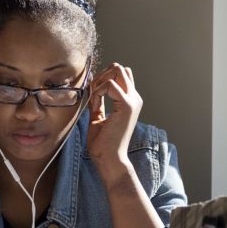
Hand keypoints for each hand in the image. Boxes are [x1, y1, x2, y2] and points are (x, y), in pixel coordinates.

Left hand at [87, 63, 141, 181]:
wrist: (109, 159)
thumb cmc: (103, 143)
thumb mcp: (98, 117)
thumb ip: (98, 102)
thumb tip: (92, 88)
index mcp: (130, 101)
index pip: (120, 74)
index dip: (103, 78)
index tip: (92, 93)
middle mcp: (134, 98)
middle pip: (119, 68)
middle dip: (101, 75)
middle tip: (92, 92)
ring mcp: (132, 101)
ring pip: (117, 71)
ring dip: (99, 81)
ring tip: (93, 99)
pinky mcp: (126, 105)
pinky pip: (109, 85)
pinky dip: (98, 91)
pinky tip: (95, 103)